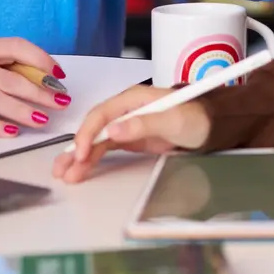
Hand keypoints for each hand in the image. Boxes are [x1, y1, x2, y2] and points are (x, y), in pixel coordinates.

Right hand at [50, 85, 210, 183]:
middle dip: (76, 147)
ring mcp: (127, 124)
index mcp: (133, 99)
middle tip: (62, 167)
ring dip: (80, 157)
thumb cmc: (196, 117)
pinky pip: (106, 148)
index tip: (81, 153)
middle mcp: (126, 110)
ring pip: (97, 140)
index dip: (88, 133)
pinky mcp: (130, 138)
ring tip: (65, 174)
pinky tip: (81, 170)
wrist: (211, 126)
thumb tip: (114, 129)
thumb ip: (144, 124)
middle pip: (94, 128)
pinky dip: (93, 159)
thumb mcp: (173, 121)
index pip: (101, 114)